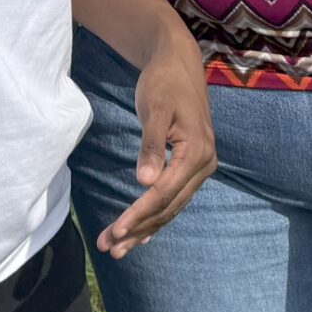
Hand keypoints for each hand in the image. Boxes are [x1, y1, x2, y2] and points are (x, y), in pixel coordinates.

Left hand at [95, 37, 215, 257]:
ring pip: (171, 207)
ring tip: (117, 248)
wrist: (178, 64)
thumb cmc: (163, 83)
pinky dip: (156, 217)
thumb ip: (150, 147)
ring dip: (144, 228)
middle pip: (168, 206)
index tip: (115, 231)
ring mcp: (200, 168)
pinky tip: (142, 235)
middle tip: (108, 248)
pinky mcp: (190, 166)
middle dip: (138, 229)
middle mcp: (204, 165)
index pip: (164, 193)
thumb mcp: (155, 110)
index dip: (139, 214)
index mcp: (196, 153)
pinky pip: (174, 198)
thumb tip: (144, 183)